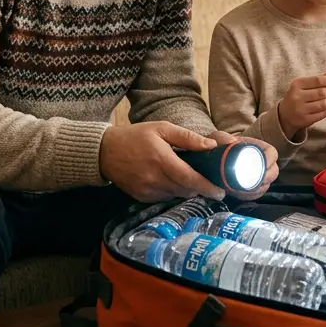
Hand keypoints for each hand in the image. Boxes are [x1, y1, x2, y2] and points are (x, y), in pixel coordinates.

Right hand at [98, 121, 224, 202]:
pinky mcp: (141, 197)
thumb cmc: (136, 136)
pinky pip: (164, 198)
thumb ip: (188, 138)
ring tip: (186, 177)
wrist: (105, 151)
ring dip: (185, 189)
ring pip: (176, 195)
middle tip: (207, 181)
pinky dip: (171, 191)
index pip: (190, 179)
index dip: (207, 187)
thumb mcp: (162, 128)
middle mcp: (155, 179)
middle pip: (186, 190)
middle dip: (199, 188)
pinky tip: (169, 180)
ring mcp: (147, 190)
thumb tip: (211, 145)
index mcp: (162, 160)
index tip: (220, 191)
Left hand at [208, 131, 279, 196]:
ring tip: (241, 188)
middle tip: (250, 181)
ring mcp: (259, 176)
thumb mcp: (218, 138)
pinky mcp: (253, 187)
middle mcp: (262, 162)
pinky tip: (240, 193)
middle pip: (273, 172)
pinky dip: (250, 195)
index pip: (272, 153)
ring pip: (266, 185)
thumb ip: (222, 137)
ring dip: (256, 189)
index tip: (260, 165)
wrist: (217, 158)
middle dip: (264, 179)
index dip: (269, 160)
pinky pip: (257, 194)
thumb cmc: (221, 146)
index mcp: (259, 148)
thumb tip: (231, 142)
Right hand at [277, 74, 325, 139]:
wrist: (285, 115)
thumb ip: (318, 79)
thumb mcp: (302, 85)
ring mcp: (301, 109)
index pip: (318, 80)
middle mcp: (298, 97)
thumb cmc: (297, 96)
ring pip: (324, 104)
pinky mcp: (306, 120)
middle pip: (322, 92)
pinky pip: (323, 114)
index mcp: (297, 84)